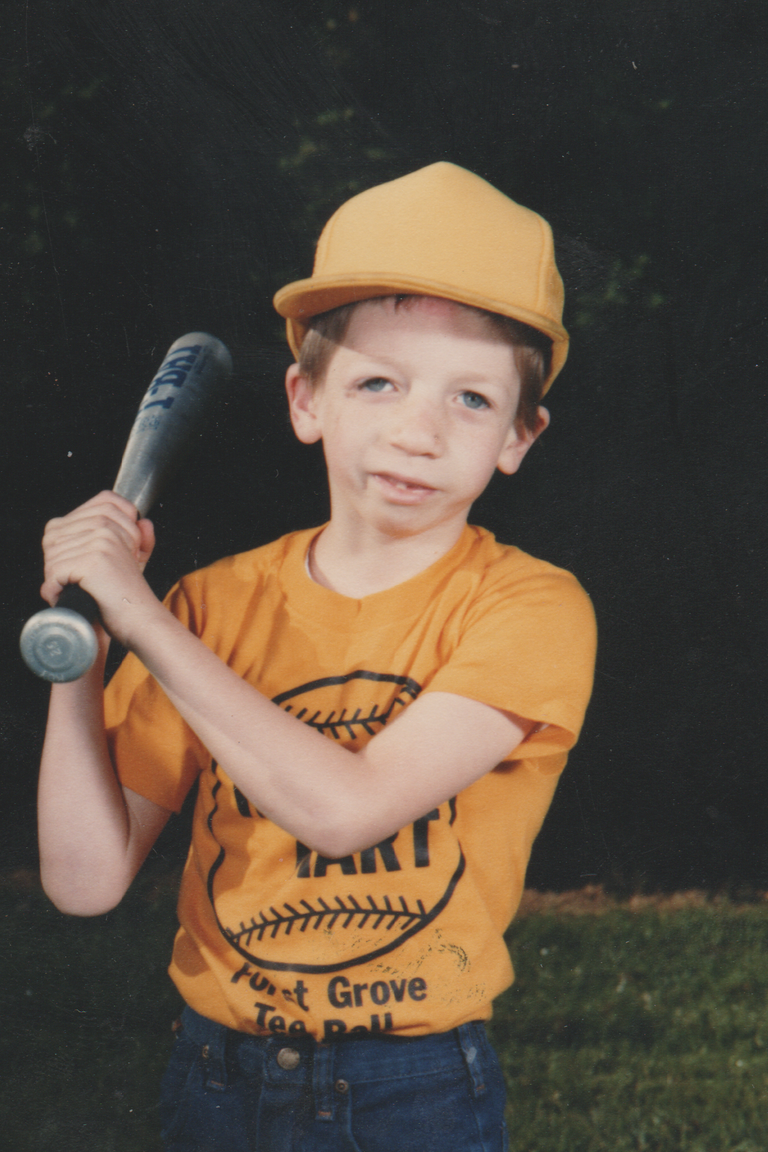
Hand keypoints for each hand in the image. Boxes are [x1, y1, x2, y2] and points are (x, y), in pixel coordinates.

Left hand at [40, 491, 159, 644]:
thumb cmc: (131, 590)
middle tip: (78, 578)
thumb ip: (136, 534)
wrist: (140, 617)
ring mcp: (99, 543)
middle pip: (53, 539)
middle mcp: (104, 526)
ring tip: (79, 588)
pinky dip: (55, 591)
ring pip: (52, 558)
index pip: (61, 521)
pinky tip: (71, 595)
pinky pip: (55, 573)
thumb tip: (142, 523)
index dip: (60, 546)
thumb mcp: (136, 554)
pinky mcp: (92, 562)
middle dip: (57, 562)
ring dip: (57, 579)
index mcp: (110, 520)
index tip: (75, 563)